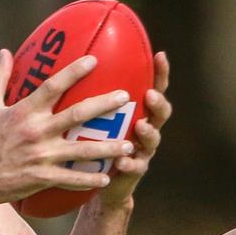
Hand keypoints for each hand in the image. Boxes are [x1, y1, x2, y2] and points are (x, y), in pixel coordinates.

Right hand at [0, 49, 136, 206]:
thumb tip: (5, 52)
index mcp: (24, 111)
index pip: (53, 86)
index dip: (74, 71)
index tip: (94, 60)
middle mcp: (36, 132)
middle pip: (77, 115)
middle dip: (104, 105)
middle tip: (125, 97)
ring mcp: (41, 156)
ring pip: (82, 151)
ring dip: (108, 148)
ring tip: (130, 145)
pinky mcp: (41, 178)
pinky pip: (71, 179)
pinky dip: (89, 180)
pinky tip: (106, 178)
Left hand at [97, 51, 170, 207]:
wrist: (97, 179)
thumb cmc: (94, 139)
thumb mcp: (93, 115)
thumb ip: (91, 93)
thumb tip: (75, 60)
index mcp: (137, 110)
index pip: (152, 87)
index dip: (159, 73)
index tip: (159, 55)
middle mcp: (145, 127)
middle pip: (160, 113)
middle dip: (158, 103)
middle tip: (150, 95)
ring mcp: (142, 150)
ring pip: (153, 140)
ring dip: (148, 132)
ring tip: (140, 126)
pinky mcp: (134, 171)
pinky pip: (135, 168)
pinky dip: (130, 164)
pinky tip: (121, 162)